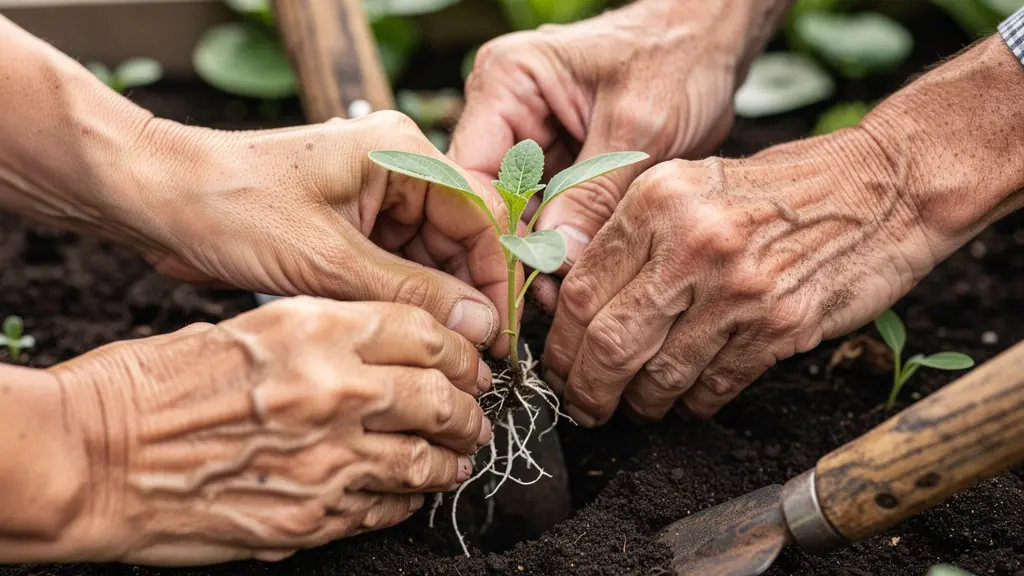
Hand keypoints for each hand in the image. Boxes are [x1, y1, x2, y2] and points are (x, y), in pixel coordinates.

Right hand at [48, 298, 491, 565]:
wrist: (97, 456)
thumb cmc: (156, 384)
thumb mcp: (246, 327)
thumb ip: (323, 335)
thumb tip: (379, 351)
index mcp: (317, 331)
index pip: (425, 330)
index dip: (459, 348)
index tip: (467, 361)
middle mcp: (335, 392)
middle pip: (441, 397)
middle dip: (468, 408)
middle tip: (473, 414)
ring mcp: (329, 460)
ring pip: (426, 460)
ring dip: (452, 459)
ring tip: (458, 458)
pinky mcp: (313, 517)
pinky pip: (386, 508)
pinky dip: (408, 499)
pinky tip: (410, 492)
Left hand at [134, 112, 513, 355]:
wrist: (158, 201)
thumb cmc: (229, 208)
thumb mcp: (327, 260)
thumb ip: (411, 293)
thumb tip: (480, 325)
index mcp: (402, 154)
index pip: (481, 213)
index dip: (495, 277)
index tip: (500, 333)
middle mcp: (398, 169)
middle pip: (461, 238)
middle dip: (467, 297)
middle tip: (474, 358)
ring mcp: (376, 197)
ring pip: (432, 258)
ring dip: (436, 304)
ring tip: (440, 356)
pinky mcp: (354, 224)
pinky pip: (399, 265)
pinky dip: (404, 301)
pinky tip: (405, 337)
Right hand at [450, 0, 784, 293]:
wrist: (714, 39)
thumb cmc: (679, 53)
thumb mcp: (638, 124)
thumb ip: (593, 191)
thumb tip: (556, 259)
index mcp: (507, 80)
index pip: (470, 170)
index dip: (486, 231)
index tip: (511, 284)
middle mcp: (507, 109)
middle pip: (486, 197)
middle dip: (513, 252)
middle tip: (537, 305)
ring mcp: (530, 137)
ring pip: (517, 213)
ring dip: (538, 256)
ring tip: (558, 302)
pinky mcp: (559, 162)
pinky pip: (549, 214)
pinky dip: (562, 246)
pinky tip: (573, 281)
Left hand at [543, 129, 939, 425]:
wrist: (881, 187)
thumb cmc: (778, 187)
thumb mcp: (691, 183)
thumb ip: (632, 235)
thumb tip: (572, 303)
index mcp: (657, 199)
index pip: (581, 290)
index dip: (560, 343)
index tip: (559, 365)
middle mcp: (693, 241)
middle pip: (610, 342)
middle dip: (587, 388)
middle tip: (583, 405)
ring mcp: (739, 287)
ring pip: (660, 375)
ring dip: (639, 404)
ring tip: (635, 407)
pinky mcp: (781, 326)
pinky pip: (714, 386)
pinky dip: (692, 404)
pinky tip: (685, 402)